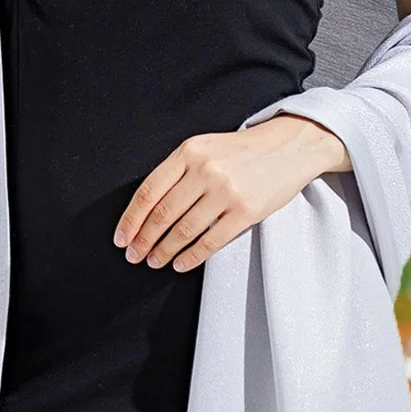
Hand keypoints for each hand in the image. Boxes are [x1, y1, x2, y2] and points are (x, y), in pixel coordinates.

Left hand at [113, 114, 349, 271]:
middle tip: (133, 256)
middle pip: (163, 214)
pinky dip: (191, 257)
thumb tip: (145, 209)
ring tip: (154, 262)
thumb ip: (177, 171)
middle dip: (143, 240)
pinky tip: (180, 264)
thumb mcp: (204, 147)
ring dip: (164, 251)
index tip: (121, 238)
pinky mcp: (246, 211)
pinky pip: (211, 241)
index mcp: (189, 151)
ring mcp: (226, 191)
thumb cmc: (240, 151)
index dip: (131, 219)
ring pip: (184, 230)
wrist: (289, 147)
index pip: (149, 191)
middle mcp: (205, 170)